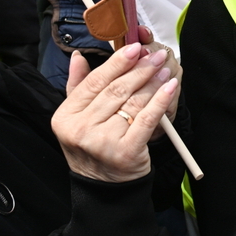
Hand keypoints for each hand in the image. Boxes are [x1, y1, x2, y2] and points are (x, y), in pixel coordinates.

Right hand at [53, 42, 178, 181]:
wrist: (104, 188)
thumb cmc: (92, 147)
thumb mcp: (76, 118)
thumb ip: (77, 86)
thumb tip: (77, 56)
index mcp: (65, 117)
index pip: (94, 82)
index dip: (117, 62)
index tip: (135, 47)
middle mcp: (81, 130)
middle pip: (116, 90)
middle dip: (140, 69)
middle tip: (156, 55)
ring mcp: (102, 142)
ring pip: (133, 102)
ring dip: (152, 82)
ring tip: (164, 69)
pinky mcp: (126, 153)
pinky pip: (147, 120)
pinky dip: (161, 101)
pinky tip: (170, 87)